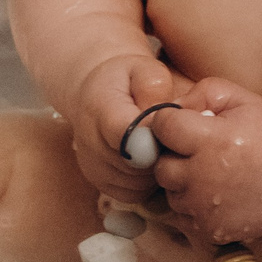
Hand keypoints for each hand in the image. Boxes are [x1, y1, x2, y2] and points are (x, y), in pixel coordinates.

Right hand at [67, 52, 191, 204]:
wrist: (96, 93)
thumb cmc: (126, 79)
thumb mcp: (143, 67)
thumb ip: (154, 85)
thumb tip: (159, 115)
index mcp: (100, 107)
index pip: (124, 134)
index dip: (153, 138)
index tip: (168, 130)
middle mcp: (90, 142)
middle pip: (135, 164)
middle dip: (161, 154)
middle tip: (171, 137)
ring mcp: (93, 167)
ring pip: (138, 183)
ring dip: (157, 170)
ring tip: (161, 146)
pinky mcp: (100, 184)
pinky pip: (134, 194)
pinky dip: (149, 183)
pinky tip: (151, 161)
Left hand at [149, 76, 261, 243]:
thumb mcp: (244, 101)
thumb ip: (204, 92)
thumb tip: (173, 107)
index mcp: (210, 140)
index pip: (161, 126)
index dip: (171, 122)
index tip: (187, 124)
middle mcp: (201, 176)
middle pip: (160, 164)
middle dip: (175, 155)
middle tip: (200, 152)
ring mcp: (203, 207)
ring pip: (170, 192)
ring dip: (183, 182)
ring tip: (212, 175)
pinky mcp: (207, 229)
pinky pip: (182, 216)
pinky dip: (193, 206)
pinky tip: (217, 195)